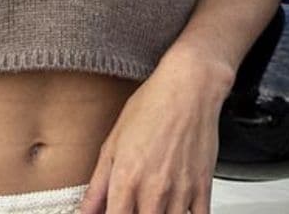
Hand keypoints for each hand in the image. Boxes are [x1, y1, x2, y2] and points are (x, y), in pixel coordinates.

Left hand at [83, 50, 232, 213]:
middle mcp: (154, 189)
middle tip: (133, 207)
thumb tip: (85, 212)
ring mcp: (181, 190)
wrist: (190, 86)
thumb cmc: (152, 106)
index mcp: (126, 179)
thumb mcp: (112, 143)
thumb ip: (97, 185)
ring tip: (152, 207)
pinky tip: (176, 211)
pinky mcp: (203, 186)